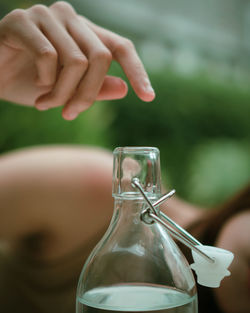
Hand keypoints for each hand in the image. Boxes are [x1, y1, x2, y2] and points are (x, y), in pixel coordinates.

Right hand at [0, 2, 154, 119]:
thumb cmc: (31, 82)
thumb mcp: (68, 92)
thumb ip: (96, 88)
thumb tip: (123, 88)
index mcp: (85, 33)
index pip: (121, 47)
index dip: (137, 71)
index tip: (148, 97)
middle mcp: (70, 19)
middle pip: (100, 58)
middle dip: (87, 95)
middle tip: (70, 114)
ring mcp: (46, 16)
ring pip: (76, 61)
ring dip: (62, 94)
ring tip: (46, 105)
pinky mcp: (22, 20)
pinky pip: (48, 56)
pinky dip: (44, 80)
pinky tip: (35, 83)